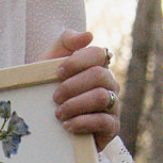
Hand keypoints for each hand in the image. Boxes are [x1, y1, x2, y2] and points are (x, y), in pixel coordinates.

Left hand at [48, 29, 119, 150]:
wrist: (48, 126)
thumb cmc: (50, 90)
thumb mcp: (51, 63)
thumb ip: (66, 42)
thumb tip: (88, 35)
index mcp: (98, 66)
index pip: (99, 54)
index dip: (78, 61)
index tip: (58, 72)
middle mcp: (110, 84)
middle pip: (99, 75)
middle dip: (73, 86)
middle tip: (55, 97)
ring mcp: (113, 105)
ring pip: (101, 97)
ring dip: (76, 104)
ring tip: (58, 113)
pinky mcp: (111, 127)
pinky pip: (104, 121)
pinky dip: (83, 122)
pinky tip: (67, 125)